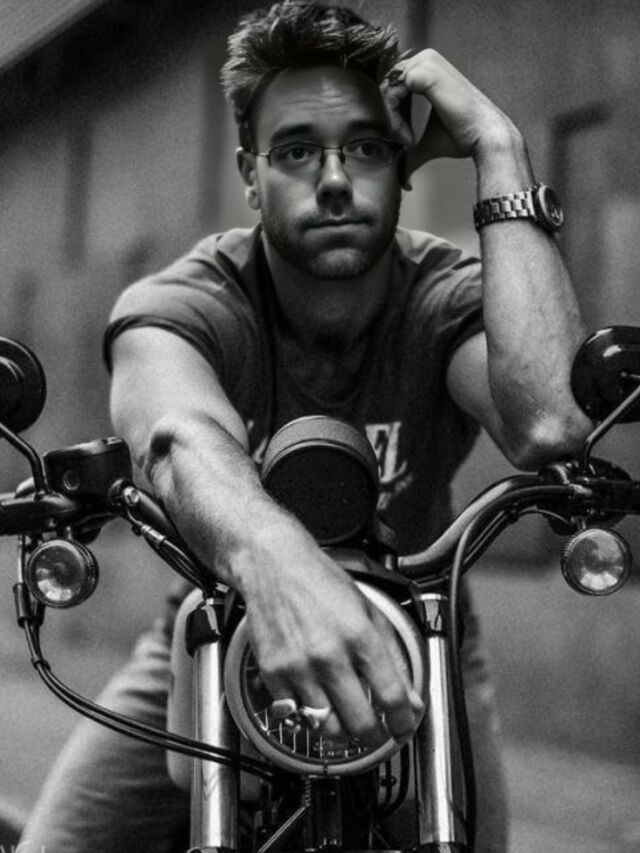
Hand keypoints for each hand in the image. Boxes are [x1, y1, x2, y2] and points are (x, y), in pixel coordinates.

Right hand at [235, 523, 423, 745]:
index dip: (403, 722)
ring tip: (347, 720)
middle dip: (375, 736)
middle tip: (378, 733)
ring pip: (327, 728)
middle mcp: (329, 655)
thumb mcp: (368, 609)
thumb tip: (410, 695)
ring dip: (342, 731)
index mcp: (359, 635)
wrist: (273, 564)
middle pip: (360, 723)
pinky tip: (316, 703)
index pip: (391, 696)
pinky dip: (308, 716)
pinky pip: (295, 715)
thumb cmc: (320, 582)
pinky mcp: (273, 673)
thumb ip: (392, 654)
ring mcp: (298, 667)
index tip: (403, 728)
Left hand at [380, 48, 521, 174]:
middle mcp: (426, 59)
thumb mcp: (426, 135)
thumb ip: (406, 141)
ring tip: (408, 139)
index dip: (392, 114)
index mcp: (428, 69)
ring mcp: (426, 62)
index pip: (392, 85)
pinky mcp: (426, 72)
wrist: (484, 135)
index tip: (405, 138)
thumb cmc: (462, 135)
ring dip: (392, 118)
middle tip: (404, 140)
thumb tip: (395, 168)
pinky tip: (409, 135)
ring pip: (388, 88)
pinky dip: (394, 117)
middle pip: (387, 85)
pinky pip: (392, 90)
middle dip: (390, 116)